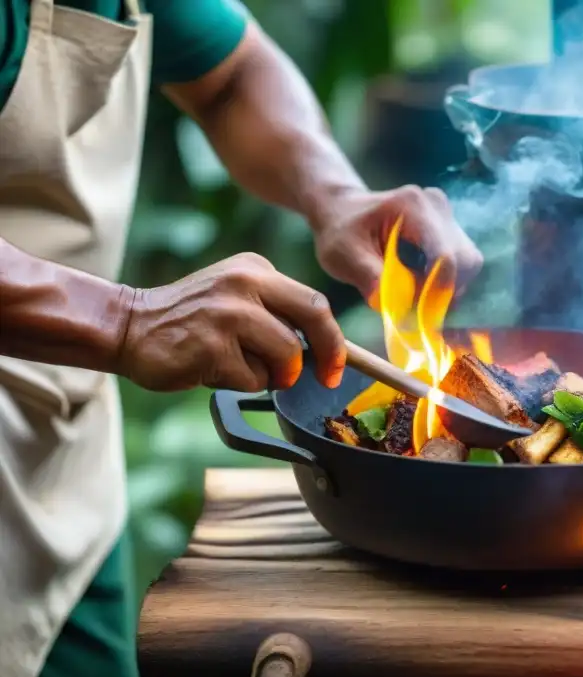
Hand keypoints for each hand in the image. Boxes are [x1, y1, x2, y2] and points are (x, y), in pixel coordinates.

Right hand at [116, 253, 345, 391]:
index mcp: (256, 270)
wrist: (128, 326)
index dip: (334, 339)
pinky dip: (242, 383)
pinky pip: (253, 378)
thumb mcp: (237, 298)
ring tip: (240, 366)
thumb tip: (326, 350)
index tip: (337, 366)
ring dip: (272, 374)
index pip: (314, 302)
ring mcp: (228, 313)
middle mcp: (245, 284)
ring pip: (287, 355)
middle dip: (328, 354)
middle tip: (323, 378)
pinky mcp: (213, 345)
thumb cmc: (192, 322)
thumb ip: (277, 314)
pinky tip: (213, 369)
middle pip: (314, 319)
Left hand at [312, 185, 483, 302]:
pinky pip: (463, 263)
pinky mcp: (451, 228)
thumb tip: (397, 310)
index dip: (436, 293)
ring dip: (448, 288)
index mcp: (412, 206)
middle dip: (445, 292)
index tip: (417, 315)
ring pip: (469, 264)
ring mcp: (448, 215)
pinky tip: (421, 285)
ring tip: (415, 295)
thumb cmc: (340, 232)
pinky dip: (446, 282)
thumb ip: (369, 279)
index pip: (444, 257)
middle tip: (415, 309)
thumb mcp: (342, 256)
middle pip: (465, 261)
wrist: (343, 212)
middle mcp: (437, 206)